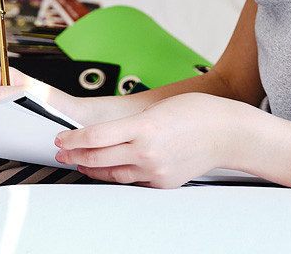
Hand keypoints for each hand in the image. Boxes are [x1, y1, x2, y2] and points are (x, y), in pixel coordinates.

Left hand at [54, 92, 256, 187]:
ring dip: (92, 168)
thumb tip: (105, 133)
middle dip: (75, 155)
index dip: (72, 138)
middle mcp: (146, 151)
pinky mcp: (164, 183)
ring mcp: (155, 170)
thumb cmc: (197, 112)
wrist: (229, 133)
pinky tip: (109, 171)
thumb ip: (130, 124)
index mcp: (143, 127)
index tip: (61, 137)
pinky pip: (133, 181)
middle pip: (98, 157)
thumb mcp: (156, 108)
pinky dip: (118, 175)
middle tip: (61, 152)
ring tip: (80, 163)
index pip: (95, 137)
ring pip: (112, 174)